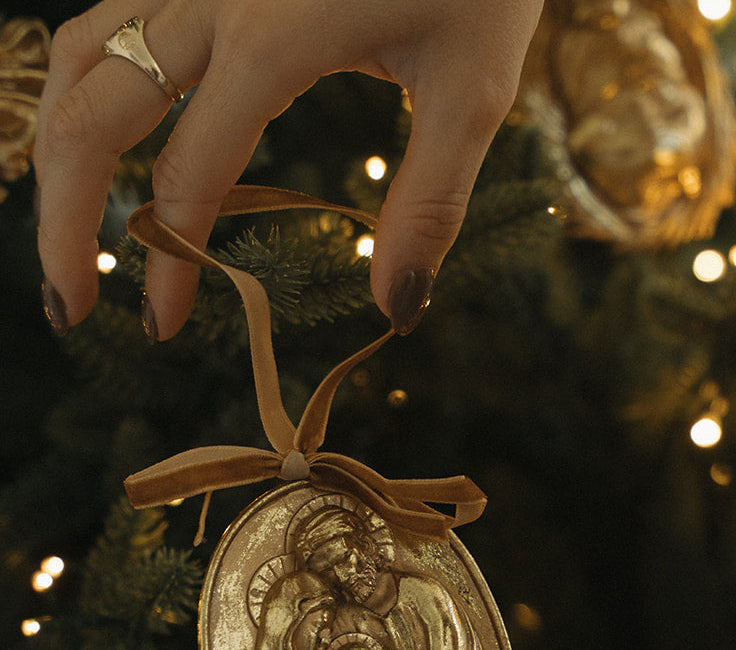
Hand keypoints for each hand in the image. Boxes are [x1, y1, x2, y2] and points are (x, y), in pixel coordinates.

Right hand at [34, 0, 542, 337]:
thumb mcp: (474, 89)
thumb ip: (430, 201)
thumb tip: (396, 310)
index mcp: (271, 39)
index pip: (188, 178)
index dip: (168, 264)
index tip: (163, 327)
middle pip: (90, 116)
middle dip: (64, 221)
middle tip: (68, 305)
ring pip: (81, 55)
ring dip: (57, 151)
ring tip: (64, 228)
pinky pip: (108, 18)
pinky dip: (87, 88)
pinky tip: (100, 136)